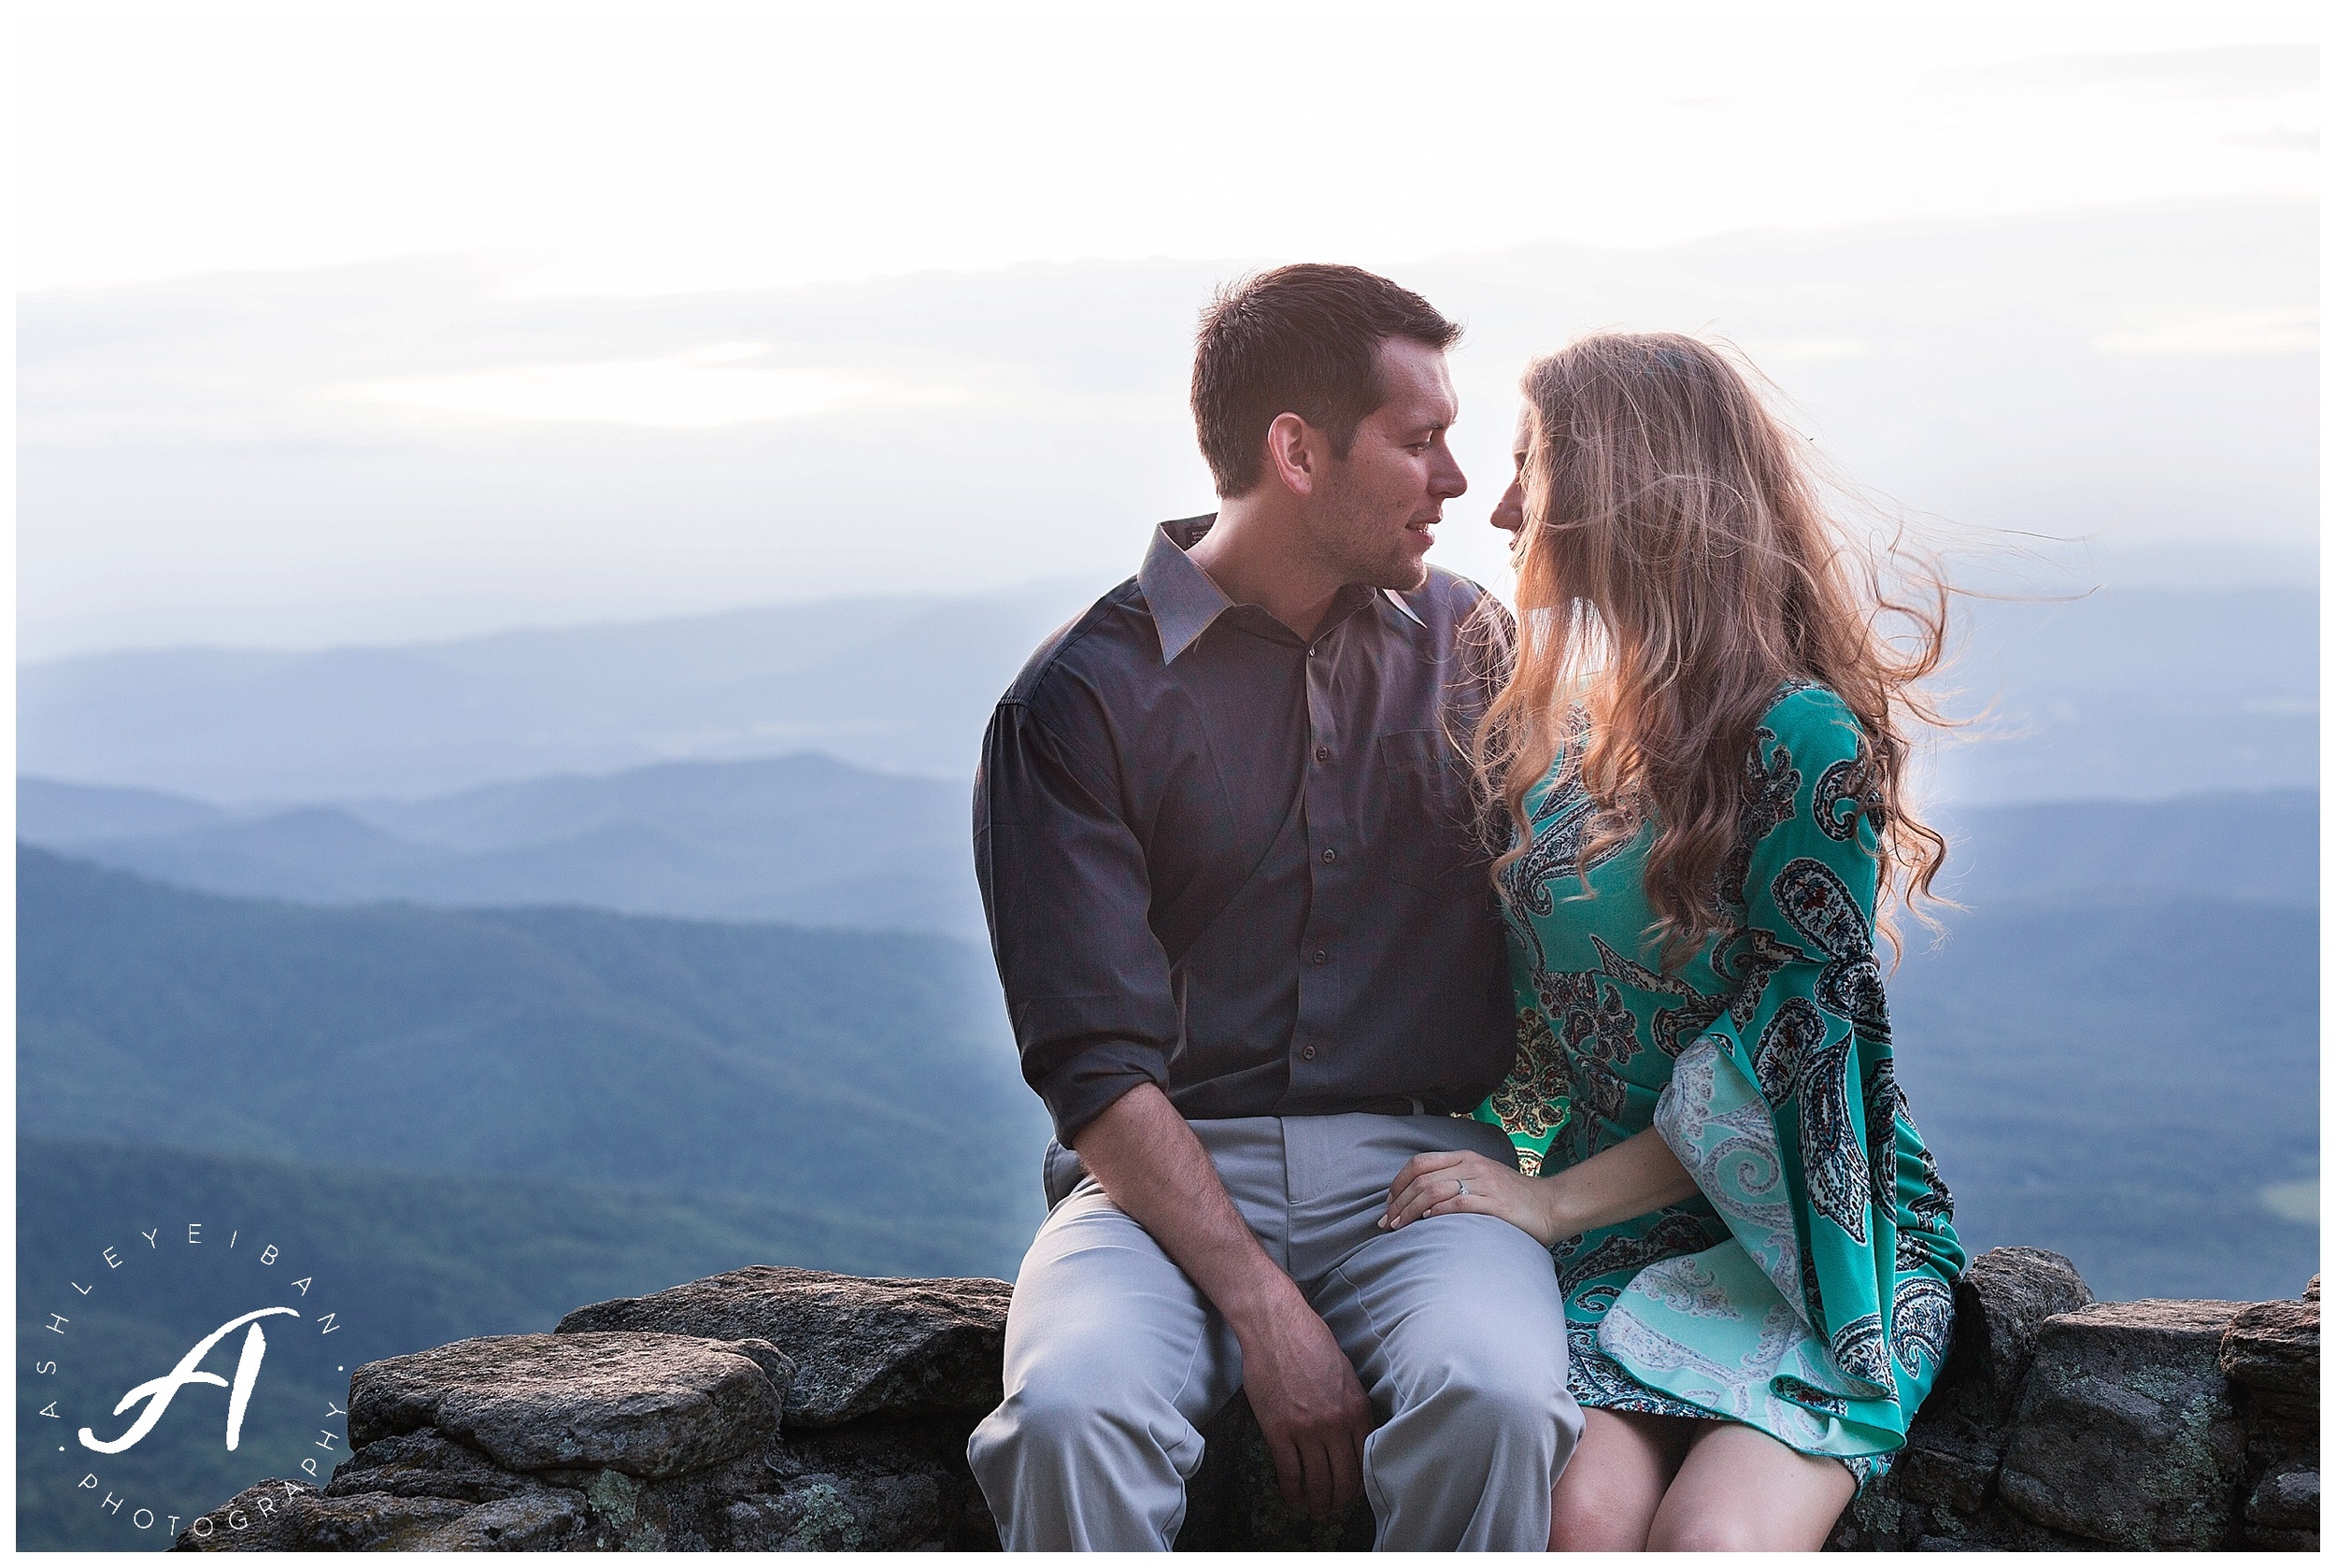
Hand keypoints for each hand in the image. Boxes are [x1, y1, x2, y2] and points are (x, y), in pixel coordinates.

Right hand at [1232, 1291, 1374, 1520]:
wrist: (1275, 1326)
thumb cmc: (1310, 1341)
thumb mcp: (1346, 1372)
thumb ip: (1352, 1405)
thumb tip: (1354, 1433)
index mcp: (1357, 1409)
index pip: (1365, 1460)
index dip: (1360, 1483)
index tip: (1354, 1492)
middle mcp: (1336, 1424)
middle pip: (1344, 1478)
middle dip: (1340, 1499)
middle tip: (1335, 1509)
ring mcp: (1306, 1429)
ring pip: (1317, 1481)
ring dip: (1318, 1502)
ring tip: (1316, 1510)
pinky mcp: (1278, 1430)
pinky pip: (1289, 1472)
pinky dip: (1292, 1491)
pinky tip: (1292, 1498)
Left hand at [1380, 1149, 1562, 1247]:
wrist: (1552, 1205)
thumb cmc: (1515, 1198)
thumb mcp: (1482, 1179)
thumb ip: (1456, 1182)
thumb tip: (1422, 1202)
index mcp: (1466, 1157)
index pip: (1420, 1163)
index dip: (1398, 1183)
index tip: (1389, 1203)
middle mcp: (1471, 1166)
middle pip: (1421, 1178)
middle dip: (1398, 1201)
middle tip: (1387, 1222)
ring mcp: (1483, 1183)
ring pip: (1433, 1189)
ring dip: (1410, 1210)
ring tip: (1399, 1227)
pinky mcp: (1494, 1203)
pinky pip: (1457, 1203)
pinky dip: (1437, 1212)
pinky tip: (1426, 1223)